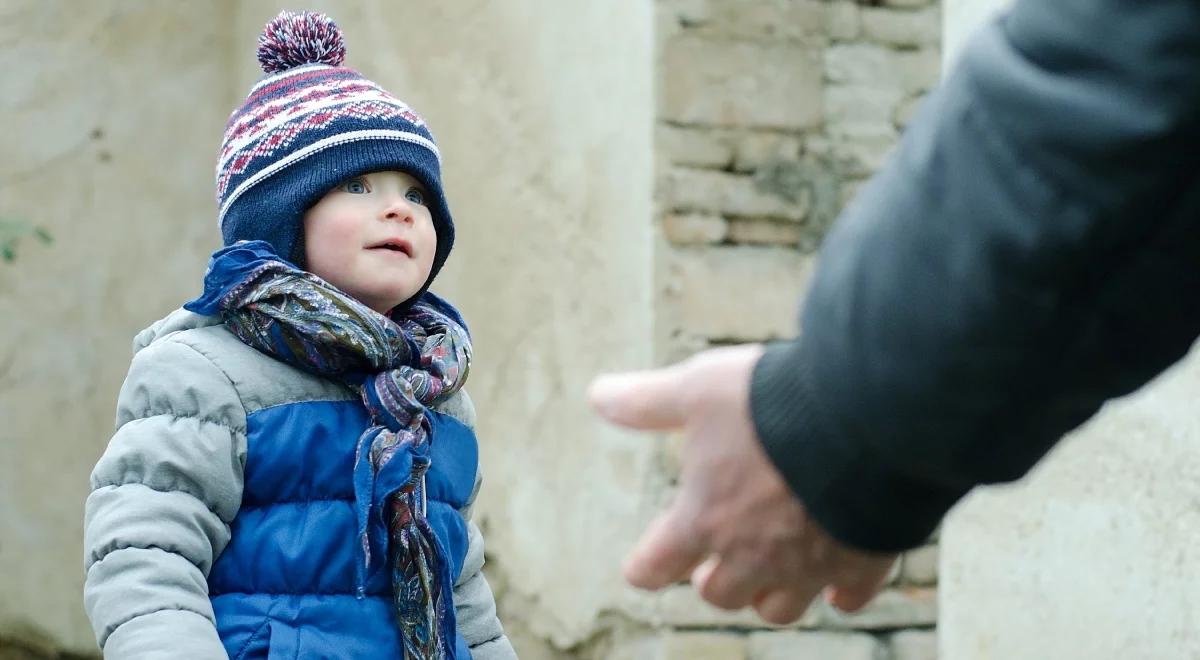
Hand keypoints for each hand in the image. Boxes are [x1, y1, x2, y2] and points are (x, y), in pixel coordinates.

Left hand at [588, 344, 896, 622]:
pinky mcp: (863, 560)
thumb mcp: (697, 389)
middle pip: (721, 595)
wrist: (865, 416)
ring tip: (767, 576)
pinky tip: (837, 582)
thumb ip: (648, 402)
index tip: (642, 568)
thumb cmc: (772, 403)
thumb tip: (598, 396)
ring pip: (779, 608)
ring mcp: (810, 564)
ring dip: (768, 596)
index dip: (645, 567)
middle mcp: (753, 555)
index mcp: (704, 520)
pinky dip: (840, 592)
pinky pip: (848, 596)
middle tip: (711, 566)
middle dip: (712, 581)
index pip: (655, 566)